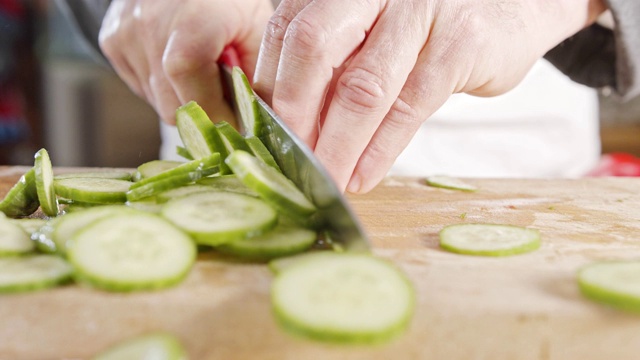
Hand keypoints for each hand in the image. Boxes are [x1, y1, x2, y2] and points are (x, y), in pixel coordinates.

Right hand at [99, 0, 273, 124]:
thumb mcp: (256, 28)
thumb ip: (255, 75)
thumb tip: (252, 120)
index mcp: (193, 26)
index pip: (199, 99)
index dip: (219, 116)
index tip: (237, 118)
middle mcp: (151, 30)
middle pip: (173, 108)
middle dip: (201, 109)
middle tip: (220, 92)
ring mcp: (126, 35)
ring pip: (157, 101)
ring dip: (181, 96)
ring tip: (198, 67)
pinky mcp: (112, 41)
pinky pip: (141, 86)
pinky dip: (162, 84)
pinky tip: (175, 58)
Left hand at [254, 0, 605, 192]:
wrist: (515, 5)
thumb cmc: (430, 26)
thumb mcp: (374, 30)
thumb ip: (334, 64)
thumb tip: (289, 126)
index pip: (287, 32)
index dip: (269, 87)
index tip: (261, 134)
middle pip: (314, 48)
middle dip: (294, 113)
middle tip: (285, 159)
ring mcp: (419, 8)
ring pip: (362, 86)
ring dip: (337, 144)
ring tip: (325, 180)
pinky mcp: (460, 41)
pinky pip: (410, 105)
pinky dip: (381, 148)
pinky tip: (364, 175)